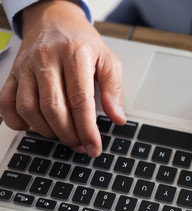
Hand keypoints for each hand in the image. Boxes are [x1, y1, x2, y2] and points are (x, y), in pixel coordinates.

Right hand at [0, 1, 125, 156]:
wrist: (54, 19)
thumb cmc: (82, 41)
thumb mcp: (107, 59)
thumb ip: (113, 89)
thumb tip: (117, 118)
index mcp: (75, 55)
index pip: (80, 100)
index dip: (87, 129)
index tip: (94, 147)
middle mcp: (47, 60)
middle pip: (53, 108)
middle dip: (68, 134)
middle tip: (80, 145)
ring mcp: (26, 66)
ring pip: (28, 108)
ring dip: (46, 131)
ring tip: (64, 137)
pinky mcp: (13, 72)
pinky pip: (6, 102)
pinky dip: (16, 120)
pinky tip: (34, 126)